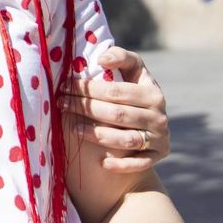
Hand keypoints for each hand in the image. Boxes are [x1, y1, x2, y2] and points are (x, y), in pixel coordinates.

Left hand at [62, 48, 169, 172]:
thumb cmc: (133, 93)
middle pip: (117, 114)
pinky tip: (102, 163)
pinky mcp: (159, 155)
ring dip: (98, 135)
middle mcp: (159, 115)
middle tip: (61, 104)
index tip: (65, 85)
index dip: (89, 88)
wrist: (152, 126)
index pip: (116, 90)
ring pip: (126, 139)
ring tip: (74, 129)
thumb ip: (120, 58)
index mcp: (152, 92)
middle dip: (86, 109)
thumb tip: (101, 58)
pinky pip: (140, 163)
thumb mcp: (133, 73)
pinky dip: (121, 164)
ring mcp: (160, 137)